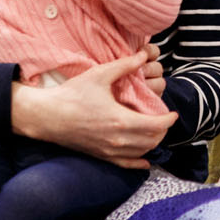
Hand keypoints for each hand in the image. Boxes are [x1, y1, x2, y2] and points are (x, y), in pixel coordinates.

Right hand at [12, 51, 176, 168]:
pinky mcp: (100, 155)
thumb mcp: (99, 75)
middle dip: (162, 130)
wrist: (46, 116)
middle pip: (152, 140)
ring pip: (141, 152)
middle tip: (164, 119)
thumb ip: (124, 65)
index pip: (156, 125)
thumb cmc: (71, 94)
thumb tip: (142, 55)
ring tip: (155, 131)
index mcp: (121, 120)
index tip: (173, 113)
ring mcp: (108, 150)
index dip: (169, 120)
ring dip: (152, 143)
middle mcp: (117, 140)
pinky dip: (139, 162)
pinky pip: (125, 164)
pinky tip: (145, 159)